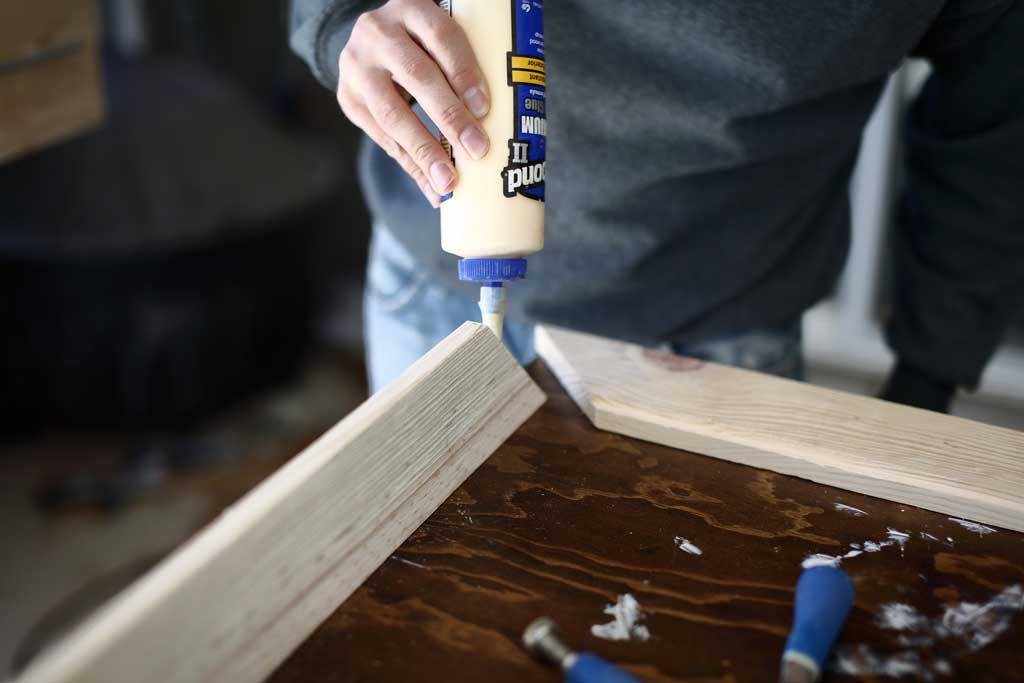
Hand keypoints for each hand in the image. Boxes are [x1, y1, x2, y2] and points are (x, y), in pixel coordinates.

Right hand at [336, 0, 490, 206]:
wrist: (368, 44)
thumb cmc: (420, 45)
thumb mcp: (437, 40)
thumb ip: (460, 65)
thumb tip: (499, 120)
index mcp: (410, 9)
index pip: (441, 36)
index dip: (464, 71)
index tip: (484, 107)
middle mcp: (378, 32)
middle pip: (417, 76)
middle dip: (450, 117)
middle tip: (476, 149)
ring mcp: (357, 66)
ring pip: (393, 113)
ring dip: (425, 151)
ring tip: (448, 182)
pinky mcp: (348, 98)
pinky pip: (382, 138)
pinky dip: (410, 164)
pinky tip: (430, 185)